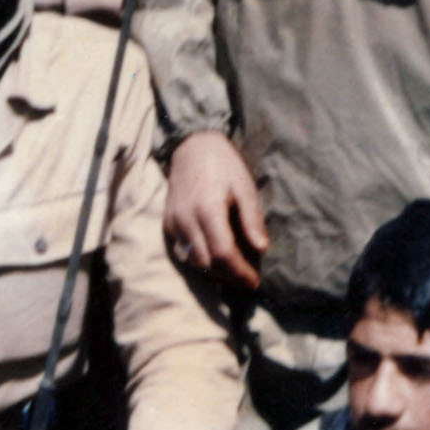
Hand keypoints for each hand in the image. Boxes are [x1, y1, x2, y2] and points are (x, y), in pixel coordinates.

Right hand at [164, 131, 268, 290]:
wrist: (192, 148)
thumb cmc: (224, 166)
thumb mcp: (244, 187)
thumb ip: (252, 219)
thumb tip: (261, 249)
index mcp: (208, 210)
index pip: (223, 253)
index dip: (240, 272)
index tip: (255, 281)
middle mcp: (186, 220)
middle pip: (207, 263)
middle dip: (229, 276)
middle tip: (247, 278)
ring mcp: (174, 223)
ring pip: (193, 261)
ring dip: (214, 270)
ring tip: (234, 269)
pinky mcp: (168, 224)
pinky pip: (183, 251)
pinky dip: (201, 258)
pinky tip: (216, 255)